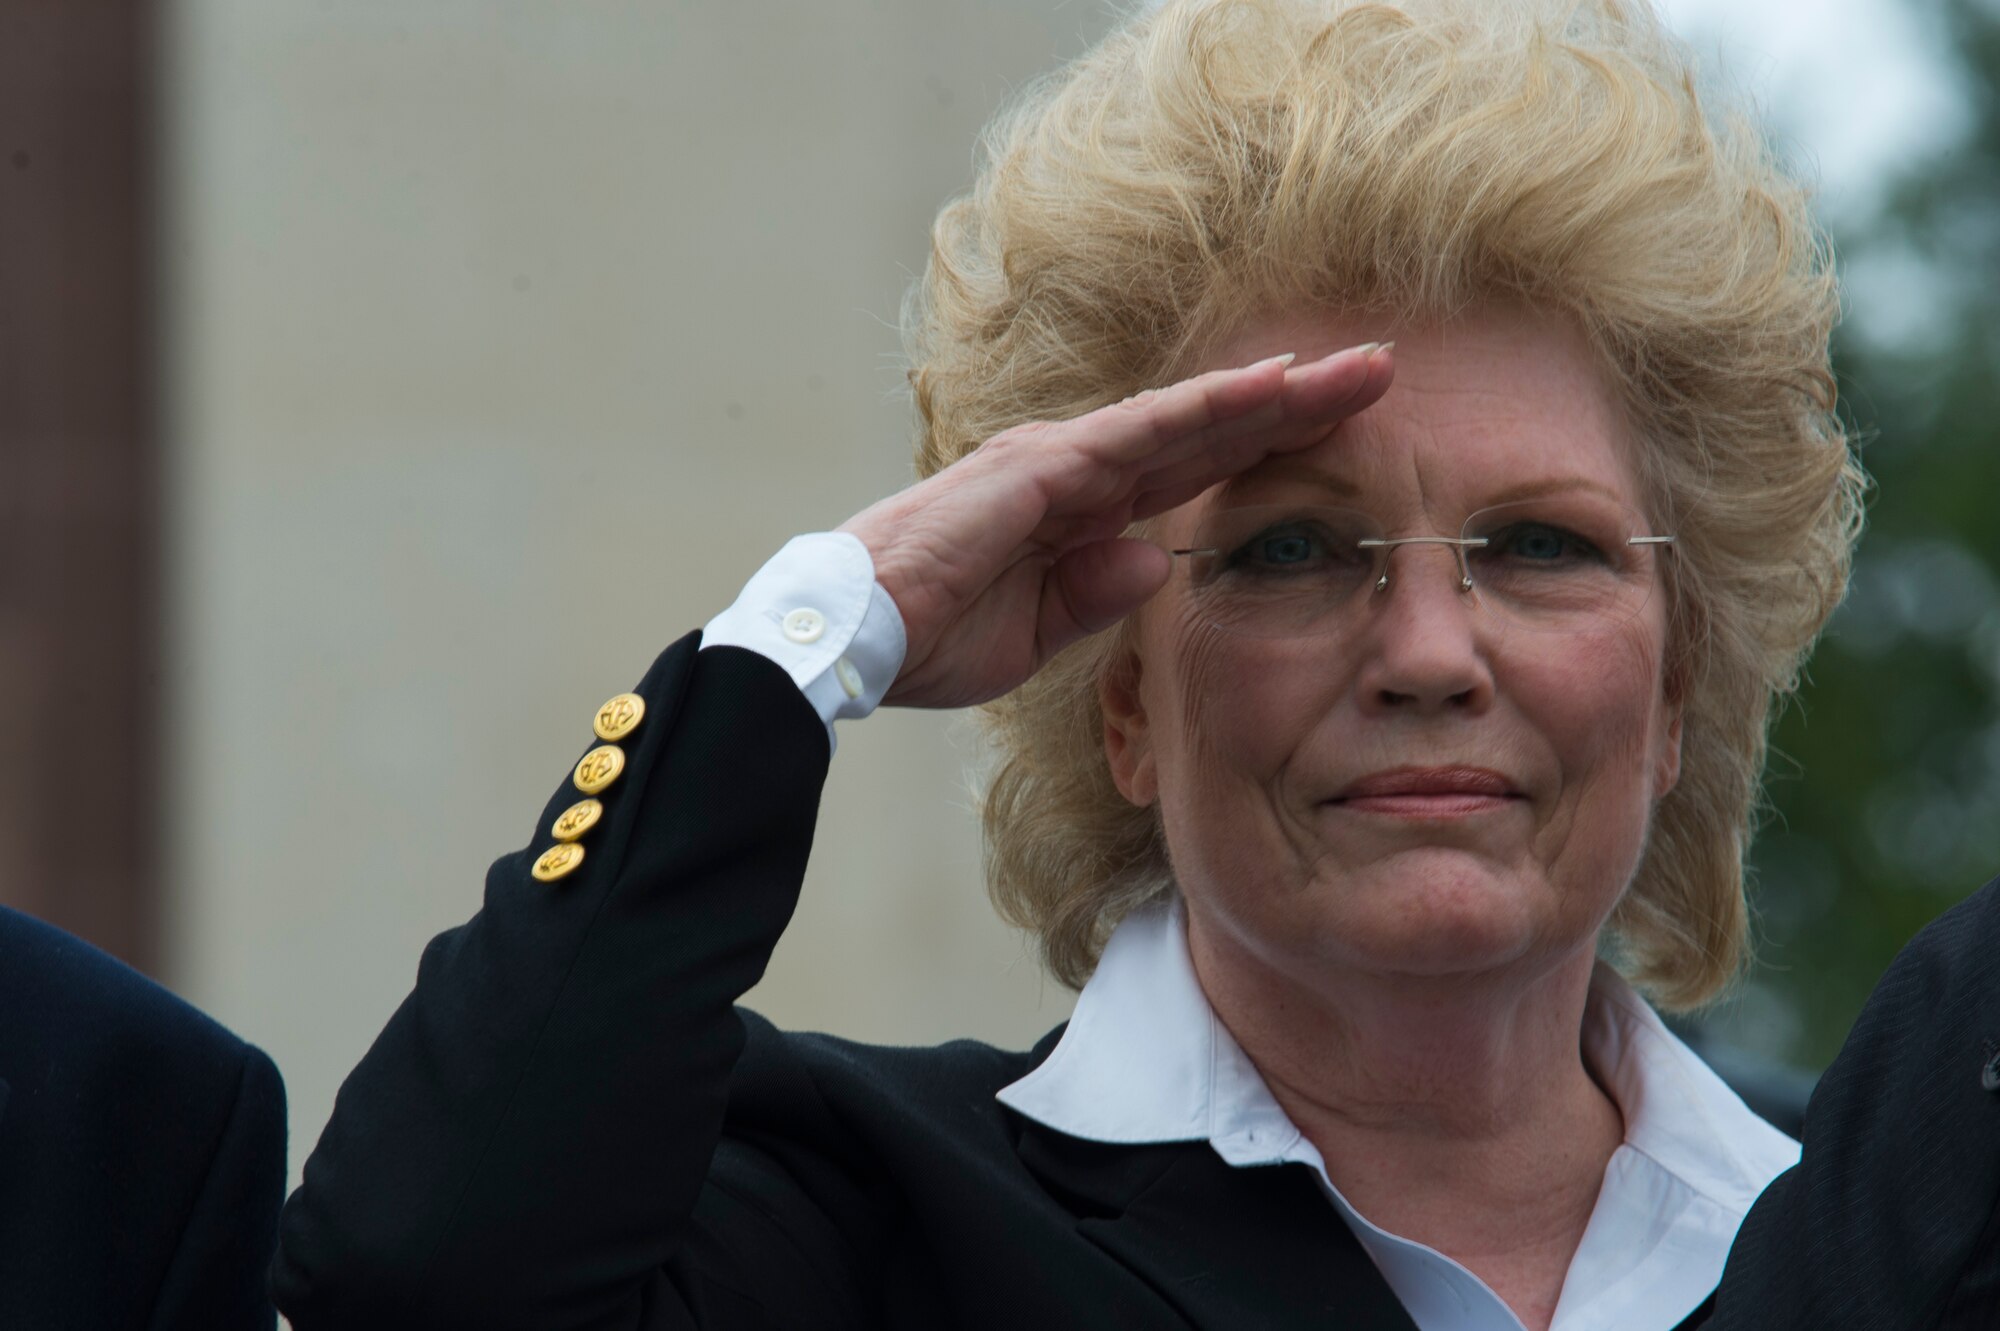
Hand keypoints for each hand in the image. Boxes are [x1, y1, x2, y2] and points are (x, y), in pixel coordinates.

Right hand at [839, 342, 1395, 708]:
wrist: (855, 639)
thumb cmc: (931, 636)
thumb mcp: (1037, 632)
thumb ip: (1098, 593)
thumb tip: (1157, 563)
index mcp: (1082, 511)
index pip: (1197, 468)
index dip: (1272, 444)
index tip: (1348, 430)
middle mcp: (1080, 469)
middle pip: (1211, 429)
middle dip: (1299, 403)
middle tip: (1384, 370)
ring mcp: (1063, 459)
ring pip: (1191, 416)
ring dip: (1276, 392)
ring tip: (1357, 367)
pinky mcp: (1043, 466)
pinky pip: (1142, 432)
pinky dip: (1208, 407)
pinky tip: (1268, 389)